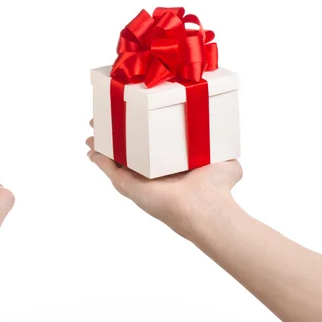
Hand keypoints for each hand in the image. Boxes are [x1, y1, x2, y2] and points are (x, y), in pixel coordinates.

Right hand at [86, 120, 241, 240]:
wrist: (203, 207)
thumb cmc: (216, 189)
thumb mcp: (226, 164)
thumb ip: (225, 153)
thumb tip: (229, 150)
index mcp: (170, 166)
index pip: (152, 145)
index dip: (142, 129)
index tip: (135, 114)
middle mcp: (152, 172)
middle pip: (128, 148)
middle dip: (116, 133)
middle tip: (108, 118)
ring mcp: (137, 179)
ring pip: (113, 156)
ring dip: (102, 142)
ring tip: (94, 128)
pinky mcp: (127, 184)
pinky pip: (107, 167)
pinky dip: (98, 157)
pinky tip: (91, 147)